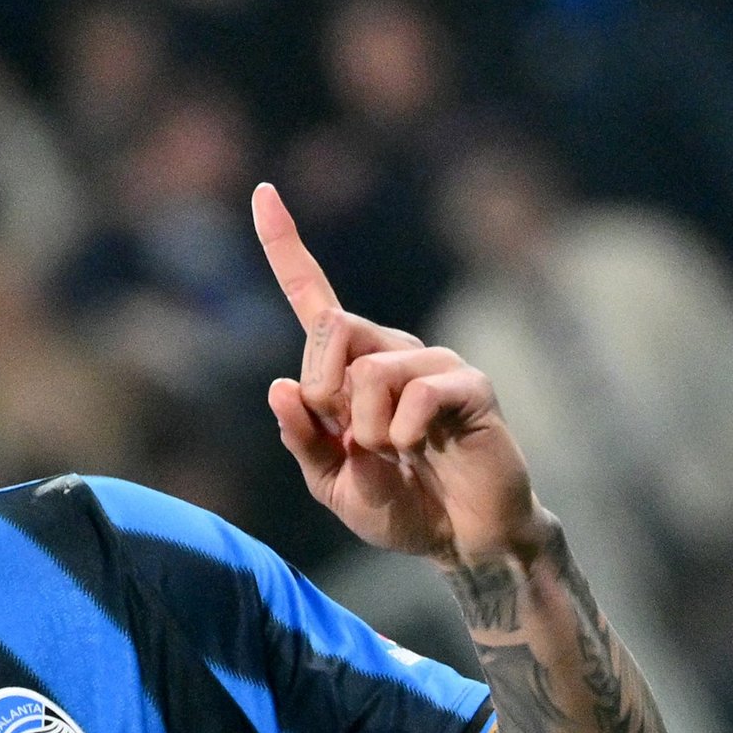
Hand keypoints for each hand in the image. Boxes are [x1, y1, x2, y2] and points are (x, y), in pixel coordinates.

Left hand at [253, 183, 543, 565]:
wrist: (463, 542)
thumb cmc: (401, 505)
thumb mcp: (331, 482)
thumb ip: (302, 439)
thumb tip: (280, 387)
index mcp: (350, 366)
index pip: (312, 297)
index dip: (284, 245)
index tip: (263, 191)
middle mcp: (390, 350)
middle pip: (331, 327)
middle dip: (324, 393)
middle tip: (352, 440)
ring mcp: (432, 363)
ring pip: (370, 368)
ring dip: (366, 428)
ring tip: (394, 453)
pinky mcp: (469, 385)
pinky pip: (414, 394)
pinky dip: (403, 434)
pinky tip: (422, 450)